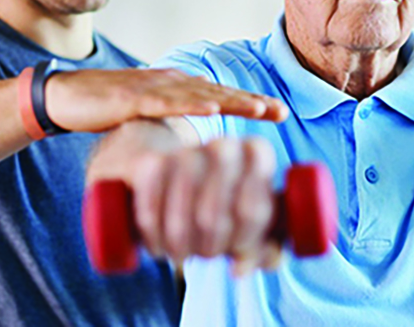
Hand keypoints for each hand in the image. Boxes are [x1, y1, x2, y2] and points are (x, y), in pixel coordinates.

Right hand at [45, 68, 287, 132]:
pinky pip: (165, 102)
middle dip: (250, 101)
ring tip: (258, 109)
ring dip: (230, 100)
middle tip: (281, 111)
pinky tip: (211, 108)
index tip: (277, 111)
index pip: (217, 94)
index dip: (247, 102)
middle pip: (216, 91)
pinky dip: (190, 103)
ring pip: (198, 94)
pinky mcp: (130, 98)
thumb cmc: (102, 108)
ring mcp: (150, 88)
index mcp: (172, 86)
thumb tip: (193, 129)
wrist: (60, 97)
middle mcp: (167, 81)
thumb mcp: (143, 113)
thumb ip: (168, 116)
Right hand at [124, 137, 281, 275]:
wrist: (178, 175)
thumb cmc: (227, 205)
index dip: (244, 241)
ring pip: (181, 215)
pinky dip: (154, 237)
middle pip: (215, 216)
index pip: (254, 211)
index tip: (236, 251)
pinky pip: (149, 211)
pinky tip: (159, 247)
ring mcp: (185, 151)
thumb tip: (242, 268)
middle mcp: (224, 146)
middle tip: (206, 254)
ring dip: (180, 247)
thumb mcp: (253, 227)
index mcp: (258, 154)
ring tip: (182, 254)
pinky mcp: (150, 163)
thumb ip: (264, 251)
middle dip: (209, 246)